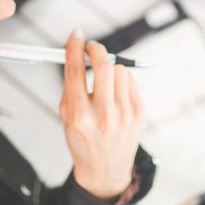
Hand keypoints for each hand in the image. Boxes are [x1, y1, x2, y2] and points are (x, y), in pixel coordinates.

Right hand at [59, 28, 144, 199]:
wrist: (105, 170)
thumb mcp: (65, 117)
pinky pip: (130, 81)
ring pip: (119, 70)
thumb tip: (76, 52)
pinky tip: (115, 93)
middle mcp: (102, 115)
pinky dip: (121, 80)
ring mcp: (124, 114)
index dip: (74, 48)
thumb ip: (70, 85)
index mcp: (79, 116)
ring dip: (109, 68)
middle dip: (96, 50)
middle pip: (103, 66)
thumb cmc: (82, 140)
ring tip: (103, 80)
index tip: (76, 34)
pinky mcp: (139, 113)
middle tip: (91, 48)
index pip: (75, 71)